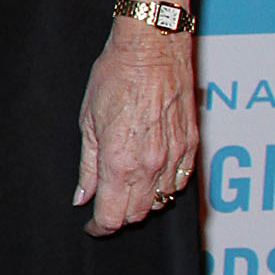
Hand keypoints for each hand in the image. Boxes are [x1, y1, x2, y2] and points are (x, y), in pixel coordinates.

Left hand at [75, 21, 198, 235]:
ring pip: (162, 201)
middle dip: (120, 215)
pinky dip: (167, 185)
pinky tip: (152, 173)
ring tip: (128, 186)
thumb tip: (82, 196)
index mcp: (119, 162)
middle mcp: (151, 165)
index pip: (113, 216)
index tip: (93, 225)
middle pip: (138, 214)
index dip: (100, 227)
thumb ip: (87, 166)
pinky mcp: (192, 144)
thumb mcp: (88, 122)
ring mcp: (175, 156)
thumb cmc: (115, 76)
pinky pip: (181, 181)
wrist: (152, 47)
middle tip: (106, 204)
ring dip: (144, 201)